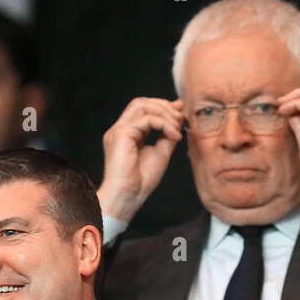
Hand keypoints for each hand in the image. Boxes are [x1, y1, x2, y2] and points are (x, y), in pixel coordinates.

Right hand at [97, 97, 183, 222]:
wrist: (129, 196)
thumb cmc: (142, 181)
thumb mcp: (161, 152)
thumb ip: (167, 134)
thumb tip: (178, 116)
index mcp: (127, 135)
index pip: (142, 110)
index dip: (162, 106)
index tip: (180, 111)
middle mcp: (120, 130)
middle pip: (140, 103)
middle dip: (163, 106)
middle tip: (180, 117)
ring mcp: (118, 131)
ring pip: (142, 105)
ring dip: (164, 112)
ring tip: (177, 127)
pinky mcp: (121, 134)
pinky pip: (147, 119)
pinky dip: (164, 124)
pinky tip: (174, 136)